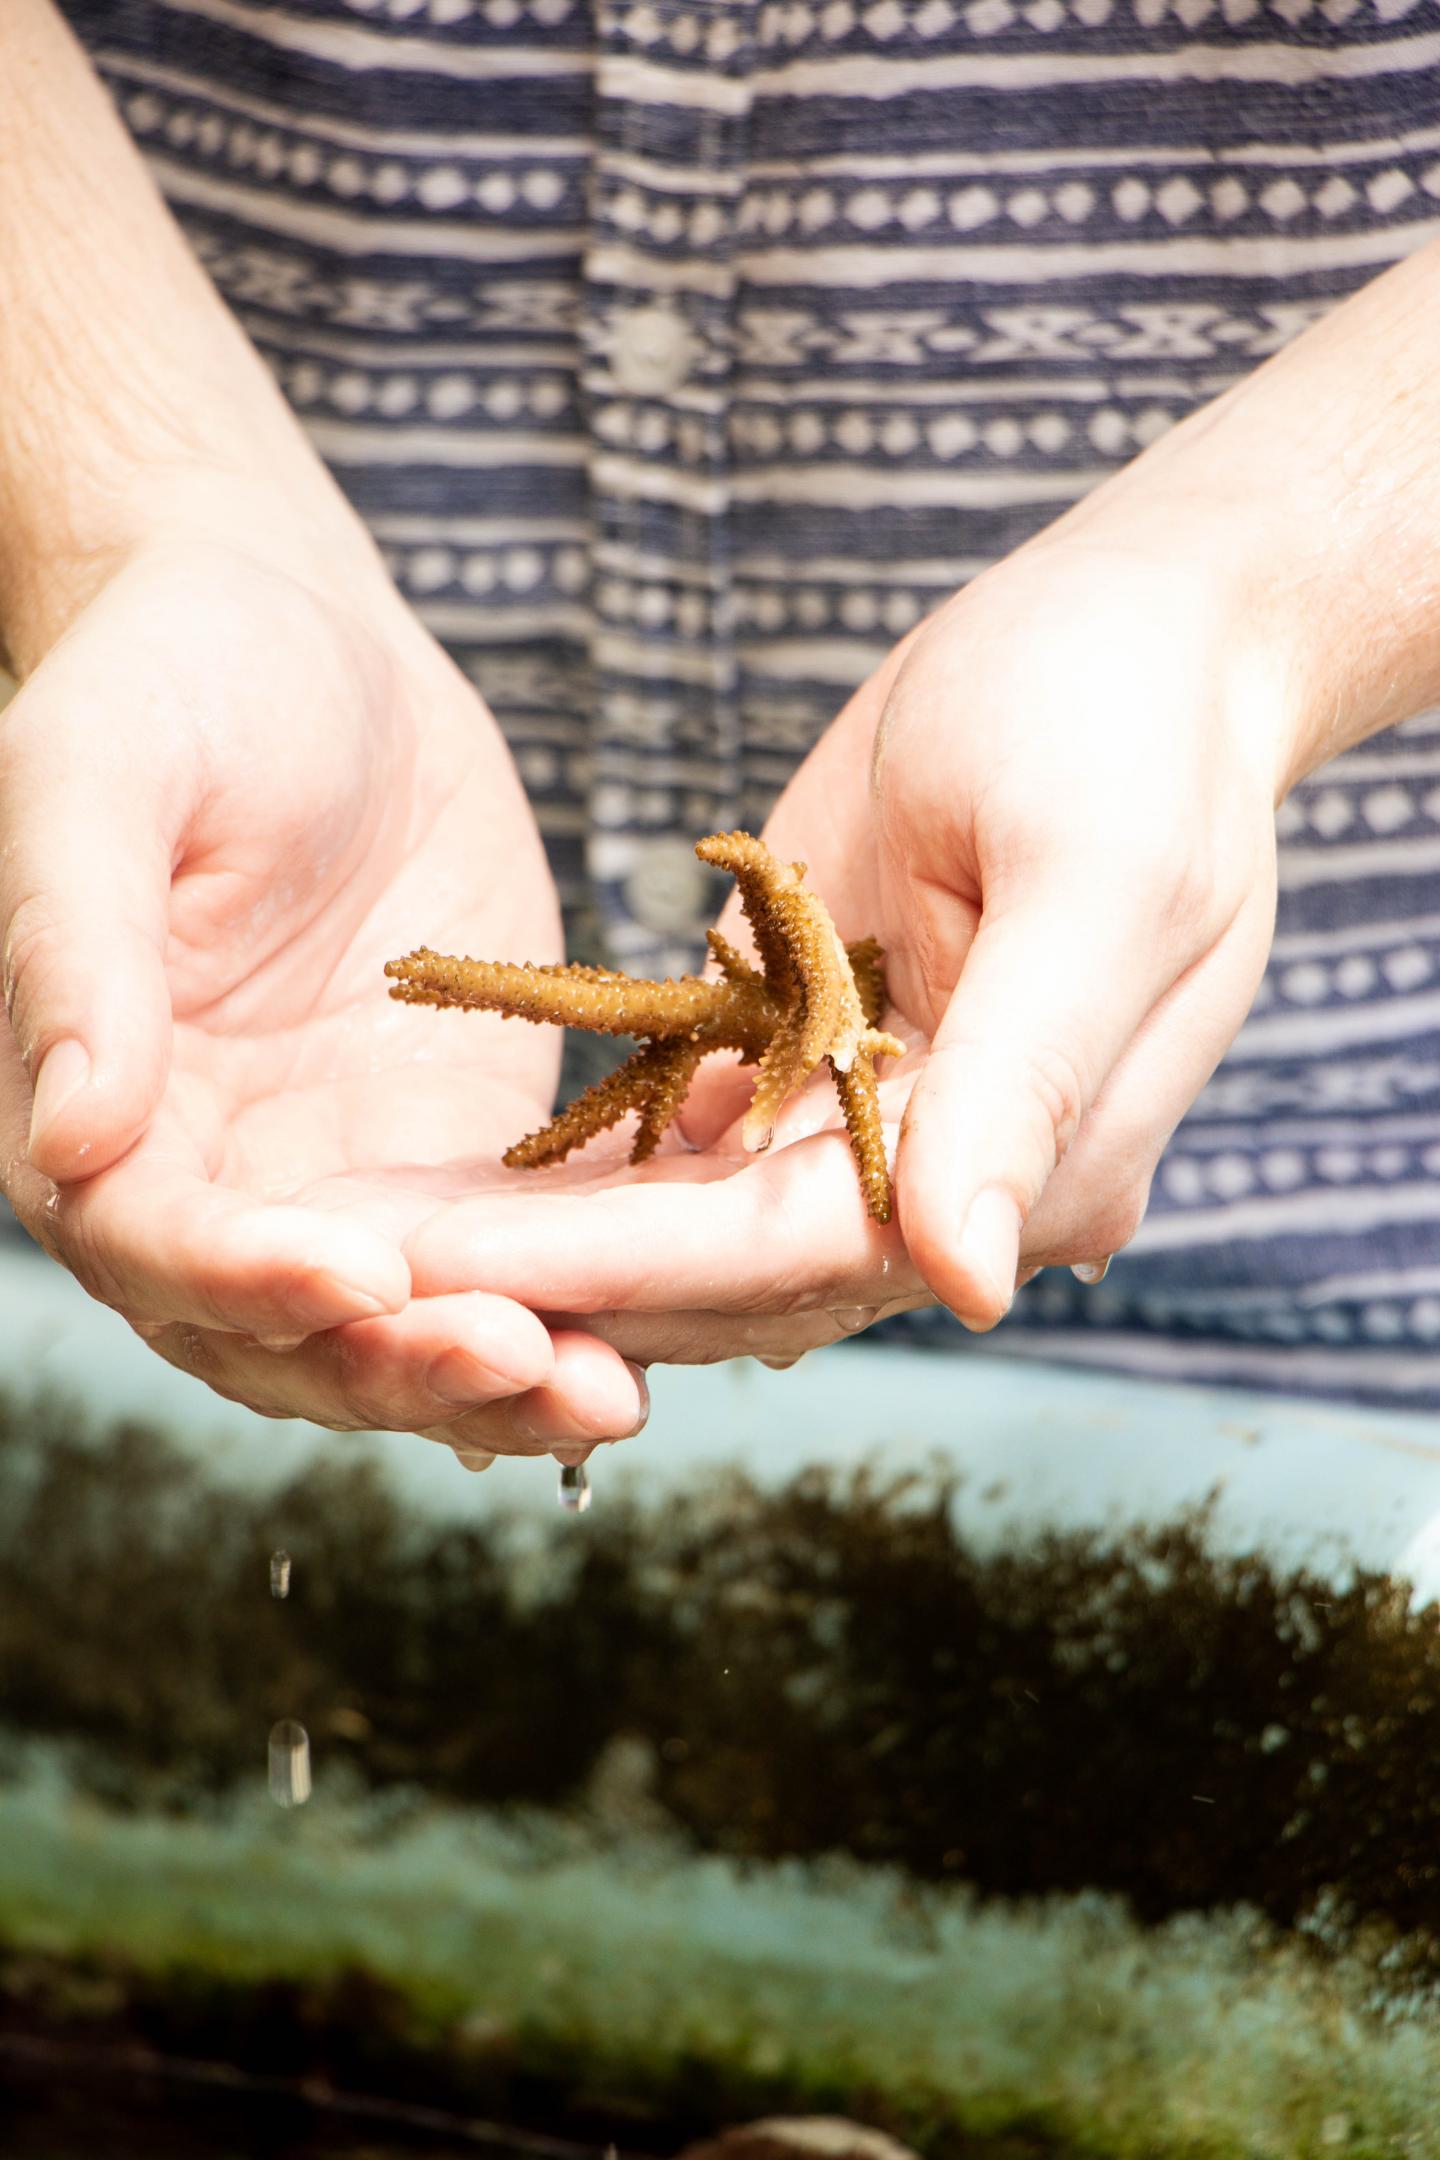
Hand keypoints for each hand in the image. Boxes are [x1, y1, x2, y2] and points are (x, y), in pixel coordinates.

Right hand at [0, 528, 647, 1458]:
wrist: (305, 640)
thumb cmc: (172, 681)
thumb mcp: (99, 780)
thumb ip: (76, 954)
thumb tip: (73, 1136)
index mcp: (102, 1112)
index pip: (159, 1244)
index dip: (249, 1279)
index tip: (360, 1278)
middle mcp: (214, 1175)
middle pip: (290, 1329)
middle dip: (401, 1365)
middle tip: (521, 1365)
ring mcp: (340, 1173)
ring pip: (408, 1321)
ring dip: (499, 1369)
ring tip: (606, 1391)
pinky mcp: (452, 1147)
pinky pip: (513, 1250)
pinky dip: (573, 1298)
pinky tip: (655, 1325)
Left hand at [415, 232, 1439, 1359]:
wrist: (1132, 637)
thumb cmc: (1134, 732)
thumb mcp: (1102, 884)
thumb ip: (1028, 1082)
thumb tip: (972, 1281)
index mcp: (1029, 1164)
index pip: (792, 1250)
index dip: (614, 1266)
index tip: (438, 1274)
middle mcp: (941, 1180)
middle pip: (713, 1267)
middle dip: (532, 1275)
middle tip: (330, 1272)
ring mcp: (866, 1127)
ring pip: (673, 1225)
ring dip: (524, 1238)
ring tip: (336, 1233)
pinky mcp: (804, 1060)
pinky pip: (671, 1141)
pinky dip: (561, 1170)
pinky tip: (429, 1171)